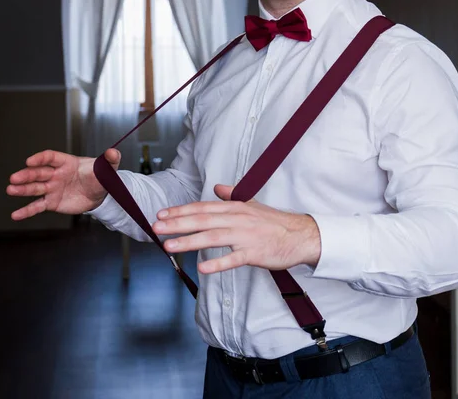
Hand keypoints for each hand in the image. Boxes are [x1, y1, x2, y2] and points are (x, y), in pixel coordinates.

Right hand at [6, 149, 120, 219]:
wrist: (100, 194)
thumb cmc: (100, 176)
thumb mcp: (107, 168)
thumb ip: (110, 159)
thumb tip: (114, 152)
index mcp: (66, 162)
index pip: (50, 158)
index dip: (40, 158)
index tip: (30, 161)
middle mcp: (55, 174)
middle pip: (38, 173)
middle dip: (26, 175)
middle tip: (14, 178)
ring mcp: (52, 188)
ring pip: (34, 188)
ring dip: (22, 190)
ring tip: (10, 190)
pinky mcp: (52, 202)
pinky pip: (37, 206)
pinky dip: (26, 211)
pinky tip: (15, 215)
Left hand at [153, 185, 320, 273]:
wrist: (301, 235)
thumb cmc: (275, 223)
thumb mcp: (252, 205)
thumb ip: (233, 197)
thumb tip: (217, 189)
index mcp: (235, 208)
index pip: (203, 207)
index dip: (181, 211)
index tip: (162, 214)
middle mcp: (237, 219)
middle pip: (202, 220)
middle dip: (177, 224)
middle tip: (156, 228)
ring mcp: (245, 236)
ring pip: (212, 237)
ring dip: (189, 242)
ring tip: (169, 246)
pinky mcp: (254, 253)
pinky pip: (233, 258)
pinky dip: (218, 263)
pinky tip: (202, 268)